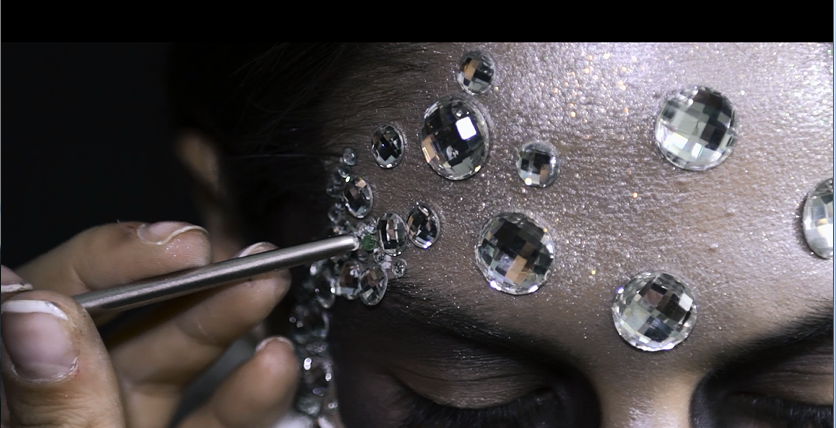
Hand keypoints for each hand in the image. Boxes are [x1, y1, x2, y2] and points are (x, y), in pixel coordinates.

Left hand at [0, 221, 298, 427]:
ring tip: (268, 285)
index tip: (175, 246)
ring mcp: (115, 422)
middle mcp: (64, 403)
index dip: (109, 261)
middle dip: (187, 280)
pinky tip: (274, 363)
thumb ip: (59, 409)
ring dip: (226, 319)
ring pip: (168, 359)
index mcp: (12, 403)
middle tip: (234, 254)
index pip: (41, 303)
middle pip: (118, 321)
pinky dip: (248, 393)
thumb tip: (36, 312)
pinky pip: (208, 416)